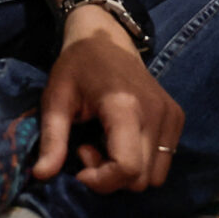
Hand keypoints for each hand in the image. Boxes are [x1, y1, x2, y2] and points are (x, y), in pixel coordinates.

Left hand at [34, 15, 183, 193]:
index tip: (80, 162)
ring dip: (127, 172)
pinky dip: (142, 161)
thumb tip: (41, 176)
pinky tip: (122, 139)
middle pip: (140, 179)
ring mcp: (171, 115)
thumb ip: (51, 139)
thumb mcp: (55, 100)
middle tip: (89, 147)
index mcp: (125, 107)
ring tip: (106, 144)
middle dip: (111, 176)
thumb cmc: (77, 67)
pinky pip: (164, 161)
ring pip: (154, 176)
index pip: (127, 168)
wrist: (107, 37)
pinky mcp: (177, 117)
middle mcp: (156, 113)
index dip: (101, 180)